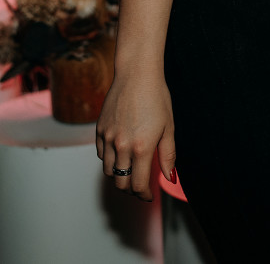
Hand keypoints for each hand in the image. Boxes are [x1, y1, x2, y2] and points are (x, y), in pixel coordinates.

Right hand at [95, 68, 175, 201]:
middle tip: (140, 187)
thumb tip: (169, 177)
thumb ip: (168, 155)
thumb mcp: (169, 127)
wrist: (136, 74)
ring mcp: (107, 138)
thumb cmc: (157, 98)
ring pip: (108, 171)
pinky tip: (120, 155)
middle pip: (121, 183)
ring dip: (119, 177)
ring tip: (130, 172)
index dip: (144, 195)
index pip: (138, 185)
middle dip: (131, 190)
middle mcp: (121, 146)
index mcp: (141, 148)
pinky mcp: (99, 130)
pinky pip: (100, 155)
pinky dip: (109, 161)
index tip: (149, 195)